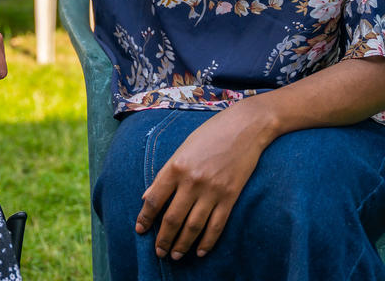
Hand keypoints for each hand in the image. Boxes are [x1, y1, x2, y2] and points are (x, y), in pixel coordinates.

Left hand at [135, 102, 272, 260]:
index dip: (145, 218)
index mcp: (176, 167)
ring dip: (182, 244)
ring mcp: (212, 190)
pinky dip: (207, 241)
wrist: (244, 127)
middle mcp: (192, 181)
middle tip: (158, 253)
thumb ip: (164, 175)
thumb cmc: (209, 135)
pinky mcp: (230, 196)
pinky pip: (216, 225)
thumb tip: (147, 197)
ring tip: (175, 255)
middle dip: (163, 239)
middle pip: (172, 218)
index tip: (140, 230)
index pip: (154, 200)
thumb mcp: (181, 149)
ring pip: (193, 226)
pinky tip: (199, 251)